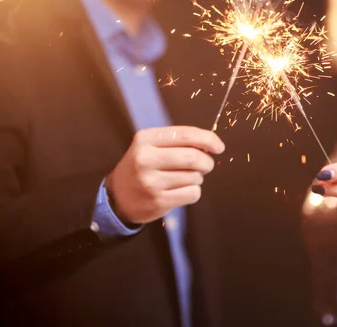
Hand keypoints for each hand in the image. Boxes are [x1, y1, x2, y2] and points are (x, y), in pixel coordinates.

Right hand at [105, 126, 224, 224]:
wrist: (117, 197)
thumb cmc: (142, 167)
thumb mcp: (151, 146)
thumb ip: (178, 141)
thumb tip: (212, 145)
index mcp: (146, 139)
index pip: (185, 135)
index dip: (208, 139)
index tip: (219, 147)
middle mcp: (146, 158)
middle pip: (193, 157)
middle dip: (207, 162)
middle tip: (206, 166)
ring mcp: (151, 181)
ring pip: (195, 177)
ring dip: (197, 178)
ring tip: (184, 179)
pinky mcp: (158, 201)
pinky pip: (192, 194)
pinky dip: (193, 192)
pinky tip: (180, 191)